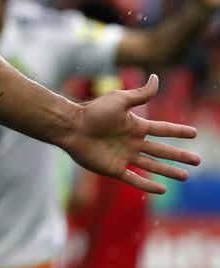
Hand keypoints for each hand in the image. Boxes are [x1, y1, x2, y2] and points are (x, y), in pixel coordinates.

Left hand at [63, 74, 199, 193]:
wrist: (71, 127)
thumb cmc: (93, 112)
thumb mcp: (120, 99)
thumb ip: (140, 94)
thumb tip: (156, 77)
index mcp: (135, 126)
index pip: (162, 130)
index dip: (178, 132)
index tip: (195, 133)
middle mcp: (132, 142)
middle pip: (162, 151)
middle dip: (180, 155)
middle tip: (197, 161)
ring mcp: (124, 156)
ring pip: (152, 166)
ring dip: (169, 171)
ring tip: (185, 176)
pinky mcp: (114, 169)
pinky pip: (134, 179)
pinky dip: (148, 185)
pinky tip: (162, 190)